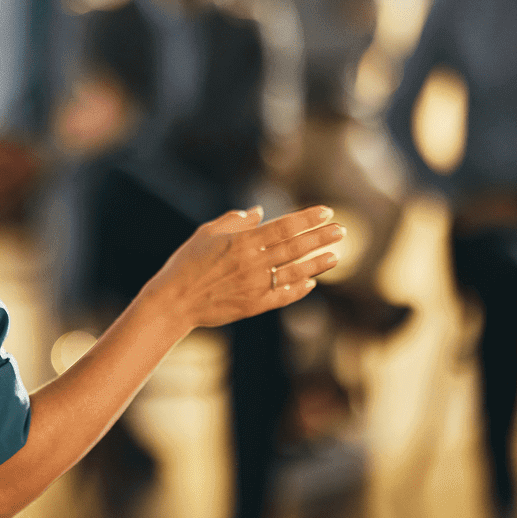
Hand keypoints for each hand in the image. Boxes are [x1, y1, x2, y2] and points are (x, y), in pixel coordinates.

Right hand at [139, 205, 342, 333]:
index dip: (307, 219)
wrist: (175, 300)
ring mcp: (256, 285)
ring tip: (335, 256)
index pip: (284, 227)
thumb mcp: (207, 233)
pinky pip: (284, 295)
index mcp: (242, 242)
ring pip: (295, 271)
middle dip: (320, 238)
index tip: (327, 212)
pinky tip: (310, 282)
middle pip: (295, 247)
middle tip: (341, 230)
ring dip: (318, 263)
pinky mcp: (255, 305)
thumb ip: (235, 221)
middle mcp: (253, 263)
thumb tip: (259, 212)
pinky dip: (299, 288)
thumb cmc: (187, 263)